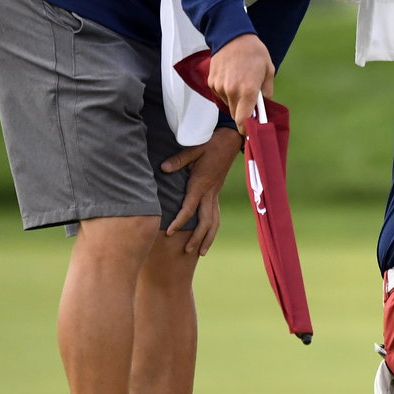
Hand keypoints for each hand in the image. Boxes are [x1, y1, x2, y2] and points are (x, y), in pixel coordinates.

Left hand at [160, 127, 242, 254]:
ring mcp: (215, 194)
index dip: (180, 221)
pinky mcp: (217, 193)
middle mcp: (210, 192)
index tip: (169, 232)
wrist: (230, 140)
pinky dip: (213, 228)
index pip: (189, 208)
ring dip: (208, 238)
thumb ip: (179, 160)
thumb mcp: (194, 148)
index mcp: (201, 184)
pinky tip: (208, 237)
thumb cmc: (210, 143)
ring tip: (201, 252)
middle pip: (205, 221)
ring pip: (214, 221)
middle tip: (187, 250)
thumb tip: (163, 169)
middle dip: (196, 237)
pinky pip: (216, 215)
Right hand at [209, 34, 273, 133]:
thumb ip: (267, 91)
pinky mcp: (211, 83)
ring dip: (235, 102)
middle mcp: (231, 91)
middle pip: (235, 115)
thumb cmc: (254, 53)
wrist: (232, 36)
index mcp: (248, 90)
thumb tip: (262, 106)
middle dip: (243, 115)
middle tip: (251, 106)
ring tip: (241, 84)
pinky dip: (227, 92)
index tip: (251, 131)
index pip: (244, 120)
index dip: (247, 129)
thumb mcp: (269, 70)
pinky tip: (232, 79)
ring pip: (228, 104)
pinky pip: (220, 95)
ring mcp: (219, 87)